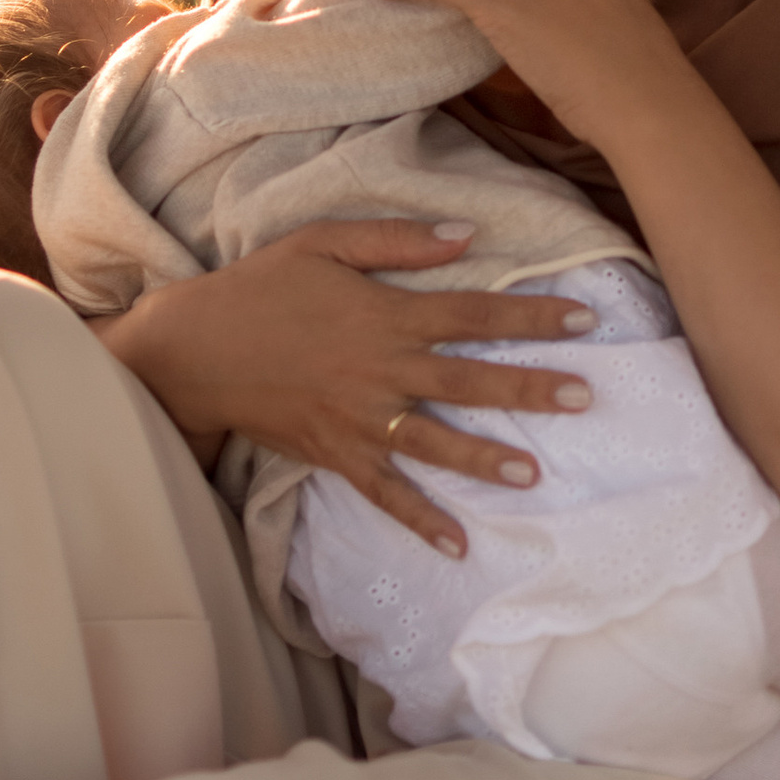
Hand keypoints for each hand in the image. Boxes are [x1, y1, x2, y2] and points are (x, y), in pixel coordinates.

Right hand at [97, 217, 597, 558]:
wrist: (195, 348)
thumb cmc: (260, 286)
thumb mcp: (323, 242)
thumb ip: (396, 240)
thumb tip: (466, 235)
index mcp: (386, 315)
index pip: (473, 313)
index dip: (531, 317)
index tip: (584, 319)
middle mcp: (382, 370)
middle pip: (469, 380)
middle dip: (530, 388)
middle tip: (585, 396)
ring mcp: (360, 418)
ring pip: (435, 442)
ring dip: (486, 458)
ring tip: (535, 473)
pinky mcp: (336, 453)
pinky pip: (385, 492)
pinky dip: (420, 519)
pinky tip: (457, 544)